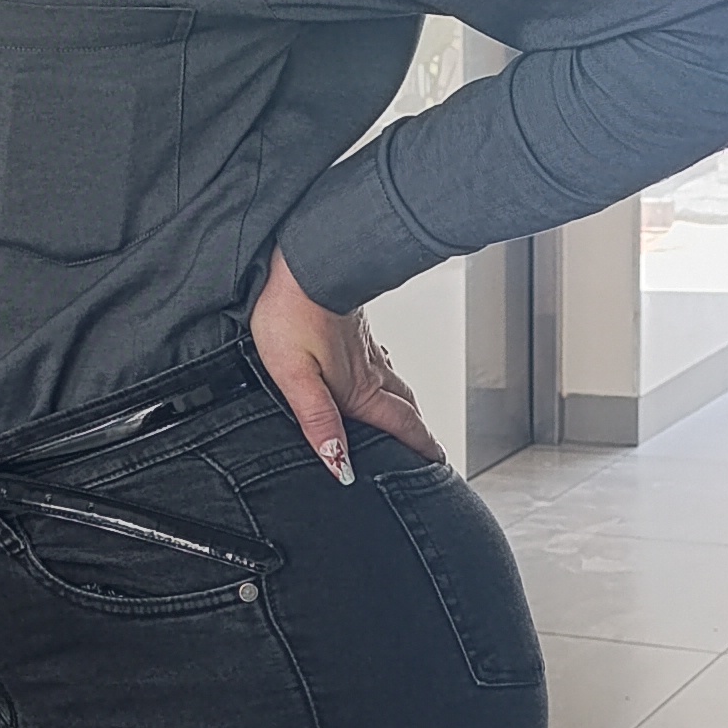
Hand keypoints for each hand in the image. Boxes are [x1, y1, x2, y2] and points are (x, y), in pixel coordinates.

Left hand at [248, 246, 441, 481]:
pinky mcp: (356, 328)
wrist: (303, 262)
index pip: (400, 425)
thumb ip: (319, 420)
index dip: (420, 447)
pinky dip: (389, 375)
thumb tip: (340, 463)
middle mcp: (370, 369)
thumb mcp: (295, 378)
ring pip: (397, 382)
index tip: (437, 465)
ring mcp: (366, 347)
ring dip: (409, 406)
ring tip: (413, 420)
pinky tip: (381, 371)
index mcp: (358, 388)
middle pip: (406, 407)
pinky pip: (382, 360)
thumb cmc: (290, 314)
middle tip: (433, 451)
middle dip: (421, 432)